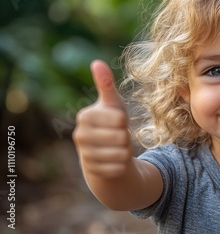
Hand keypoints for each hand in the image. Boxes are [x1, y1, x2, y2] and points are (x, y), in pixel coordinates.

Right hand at [72, 60, 131, 178]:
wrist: (105, 153)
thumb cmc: (111, 123)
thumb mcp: (112, 103)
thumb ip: (106, 84)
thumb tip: (97, 62)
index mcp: (85, 116)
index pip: (120, 119)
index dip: (125, 122)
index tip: (117, 122)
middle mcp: (80, 135)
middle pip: (121, 137)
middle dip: (126, 138)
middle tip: (118, 137)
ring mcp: (85, 155)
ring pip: (121, 154)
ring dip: (125, 151)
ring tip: (117, 148)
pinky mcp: (93, 171)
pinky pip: (119, 168)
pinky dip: (123, 165)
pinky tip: (116, 161)